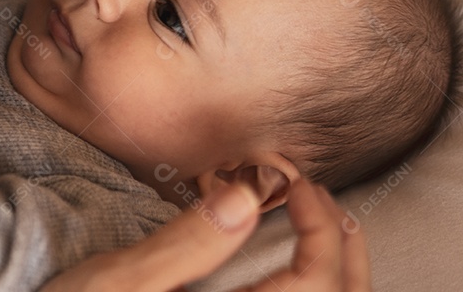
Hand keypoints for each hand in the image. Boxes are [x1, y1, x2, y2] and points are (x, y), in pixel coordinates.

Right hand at [42, 179, 370, 291]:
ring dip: (331, 269)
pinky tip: (282, 256)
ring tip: (315, 221)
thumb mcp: (120, 281)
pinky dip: (301, 282)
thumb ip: (186, 245)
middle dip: (343, 248)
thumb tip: (245, 198)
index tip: (297, 183)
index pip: (316, 286)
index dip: (324, 229)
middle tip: (317, 196)